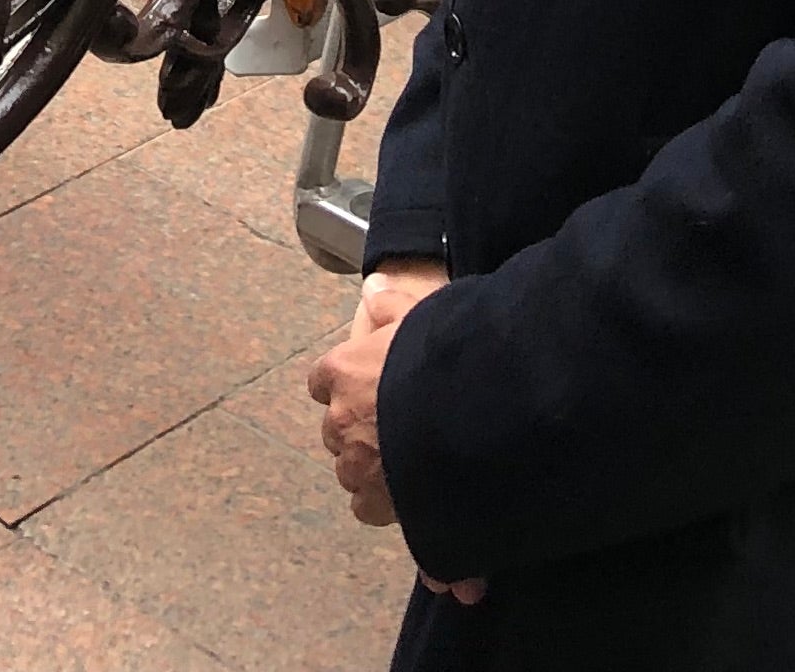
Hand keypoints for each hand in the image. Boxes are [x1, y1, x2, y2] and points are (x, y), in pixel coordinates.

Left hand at [311, 263, 479, 595]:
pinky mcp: (380, 503)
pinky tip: (411, 504)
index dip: (345, 386)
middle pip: (336, 430)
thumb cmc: (443, 359)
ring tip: (408, 469)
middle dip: (359, 432)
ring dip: (371, 471)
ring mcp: (358, 466)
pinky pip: (369, 509)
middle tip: (395, 428)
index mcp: (343, 373)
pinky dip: (387, 509)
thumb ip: (390, 303)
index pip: (324, 381)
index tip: (367, 388)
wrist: (471, 415)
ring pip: (351, 473)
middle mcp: (342, 421)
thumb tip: (372, 284)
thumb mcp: (419, 316)